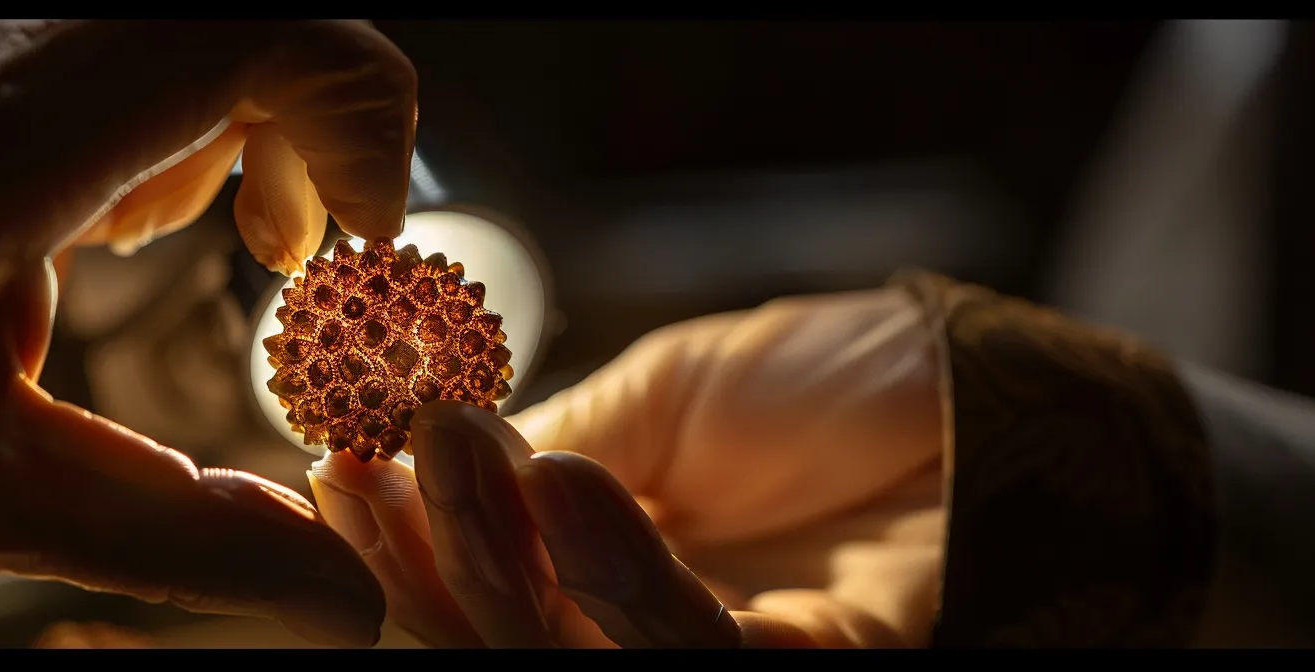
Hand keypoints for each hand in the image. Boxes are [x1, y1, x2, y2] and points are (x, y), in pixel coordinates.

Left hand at [0, 20, 415, 646]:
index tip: (345, 249)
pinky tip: (93, 220)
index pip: (263, 31)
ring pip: (174, 13)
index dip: (360, 120)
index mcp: (6, 142)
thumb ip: (172, 537)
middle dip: (315, 121)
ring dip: (235, 112)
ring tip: (195, 239)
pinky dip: (155, 107)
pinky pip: (97, 30)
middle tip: (292, 252)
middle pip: (243, 8)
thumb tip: (343, 596)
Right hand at [309, 289, 948, 646]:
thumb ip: (551, 449)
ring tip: (458, 447)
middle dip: (427, 560)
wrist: (979, 387)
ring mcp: (722, 667)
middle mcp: (650, 639)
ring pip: (567, 662)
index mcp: (609, 575)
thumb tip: (427, 462)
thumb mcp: (662, 398)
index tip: (334, 465)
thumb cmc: (826, 389)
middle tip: (381, 458)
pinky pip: (683, 651)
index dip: (401, 546)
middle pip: (504, 647)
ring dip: (493, 559)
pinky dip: (612, 570)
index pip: (485, 592)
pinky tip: (565, 481)